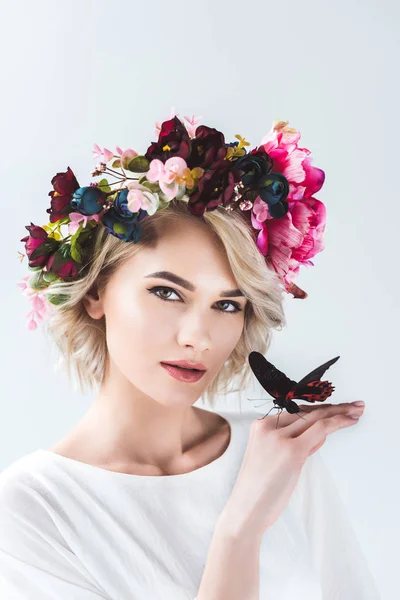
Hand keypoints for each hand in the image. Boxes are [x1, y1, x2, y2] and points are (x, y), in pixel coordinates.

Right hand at [220, 401, 364, 539]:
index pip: (295, 413)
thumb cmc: (259, 490)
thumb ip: (291, 442)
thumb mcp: (271, 457)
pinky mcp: (292, 450)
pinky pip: (320, 430)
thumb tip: (318, 435)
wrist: (247, 510)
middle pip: (306, 412)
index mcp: (259, 426)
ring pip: (316, 418)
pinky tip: (350, 421)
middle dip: (334, 407)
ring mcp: (279, 437)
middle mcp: (268, 426)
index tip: (335, 408)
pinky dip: (338, 423)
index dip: (318, 409)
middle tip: (354, 405)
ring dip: (340, 413)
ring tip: (357, 411)